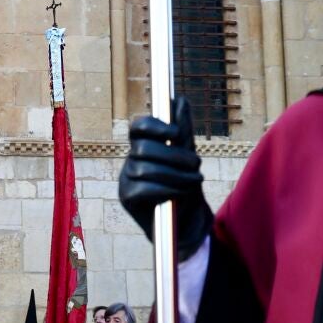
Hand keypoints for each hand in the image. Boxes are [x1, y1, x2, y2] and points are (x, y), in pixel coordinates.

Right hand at [120, 96, 213, 259]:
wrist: (186, 222)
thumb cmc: (185, 185)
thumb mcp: (188, 156)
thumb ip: (183, 130)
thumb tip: (179, 100)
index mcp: (143, 145)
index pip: (138, 128)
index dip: (153, 125)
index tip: (174, 132)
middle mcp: (130, 159)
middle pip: (143, 148)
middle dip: (174, 155)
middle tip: (196, 163)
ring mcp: (126, 178)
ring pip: (145, 169)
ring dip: (176, 174)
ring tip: (195, 180)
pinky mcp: (126, 197)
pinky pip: (143, 188)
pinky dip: (167, 189)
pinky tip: (181, 192)